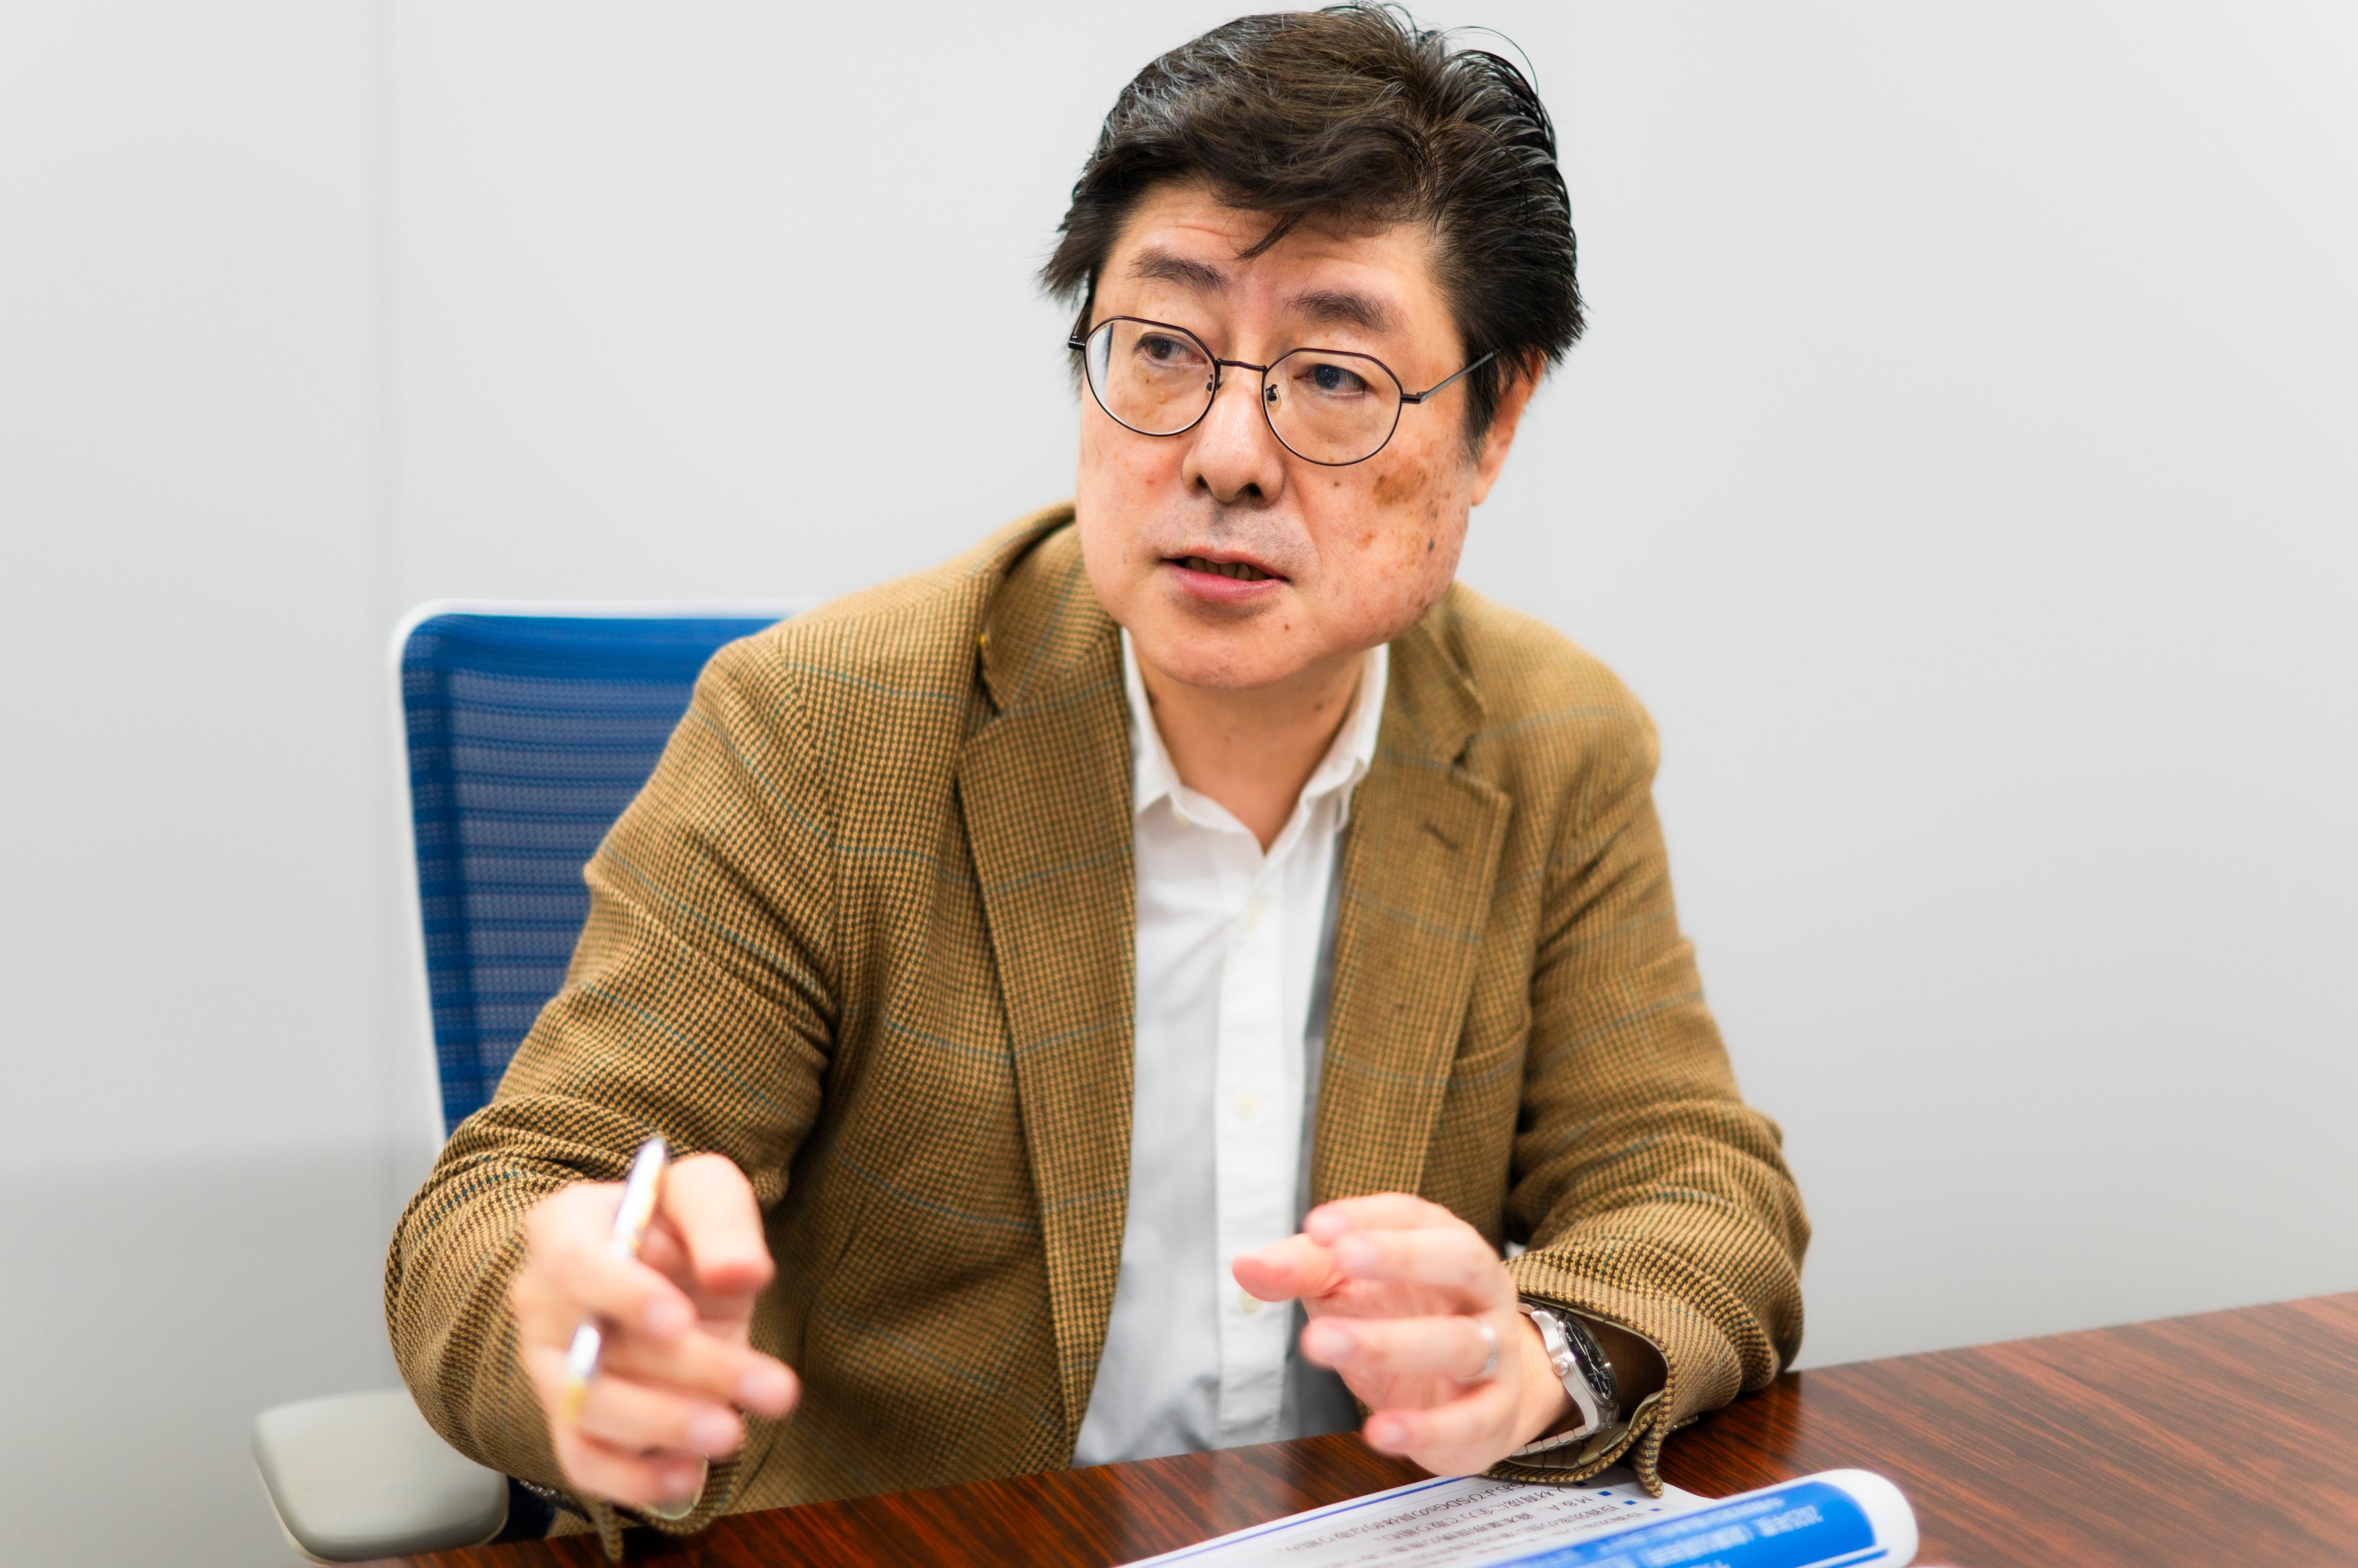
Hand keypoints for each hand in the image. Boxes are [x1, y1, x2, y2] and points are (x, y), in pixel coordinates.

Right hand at [510, 1153, 798, 1511]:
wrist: (667, 1274)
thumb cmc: (679, 1225)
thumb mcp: (706, 1192)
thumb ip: (721, 1218)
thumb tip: (740, 1272)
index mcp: (562, 1229)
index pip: (575, 1262)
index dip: (624, 1295)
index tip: (681, 1321)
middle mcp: (541, 1302)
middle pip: (596, 1349)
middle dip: (691, 1372)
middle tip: (774, 1389)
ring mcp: (549, 1367)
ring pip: (590, 1411)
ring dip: (667, 1429)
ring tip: (735, 1434)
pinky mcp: (570, 1422)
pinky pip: (584, 1462)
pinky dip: (632, 1480)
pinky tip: (689, 1477)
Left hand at [1232, 1193, 1570, 1475]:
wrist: (1472, 1396)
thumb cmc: (1401, 1320)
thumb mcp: (1347, 1287)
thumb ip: (1303, 1270)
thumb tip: (1246, 1266)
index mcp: (1445, 1243)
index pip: (1413, 1215)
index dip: (1367, 1217)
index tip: (1317, 1226)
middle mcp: (1481, 1290)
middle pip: (1461, 1259)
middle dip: (1402, 1256)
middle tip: (1342, 1256)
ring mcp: (1496, 1351)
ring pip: (1461, 1343)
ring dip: (1390, 1343)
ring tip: (1321, 1343)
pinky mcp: (1493, 1413)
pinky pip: (1469, 1420)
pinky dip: (1424, 1427)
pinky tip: (1378, 1430)